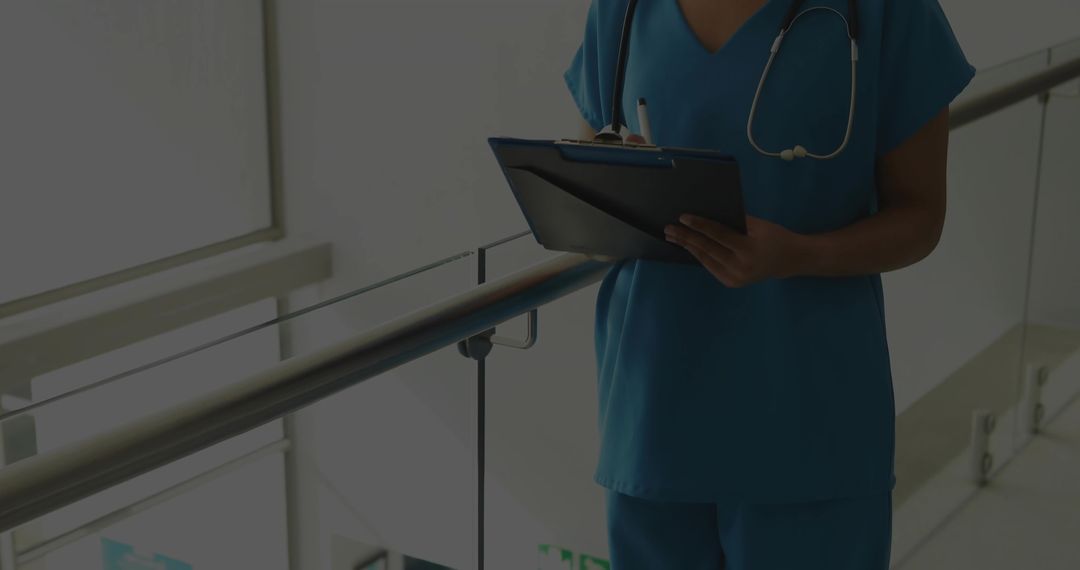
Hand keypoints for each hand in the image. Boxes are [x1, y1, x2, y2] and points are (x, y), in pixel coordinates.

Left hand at [664, 215, 807, 287]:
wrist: (789, 260)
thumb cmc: (774, 237)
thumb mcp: (759, 225)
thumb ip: (735, 221)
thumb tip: (707, 214)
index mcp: (749, 250)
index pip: (719, 235)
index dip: (700, 226)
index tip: (683, 217)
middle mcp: (740, 267)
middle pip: (708, 249)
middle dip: (686, 238)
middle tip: (669, 229)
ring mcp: (735, 278)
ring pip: (706, 259)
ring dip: (688, 247)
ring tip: (673, 237)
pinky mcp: (731, 282)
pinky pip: (711, 266)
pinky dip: (699, 255)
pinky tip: (688, 246)